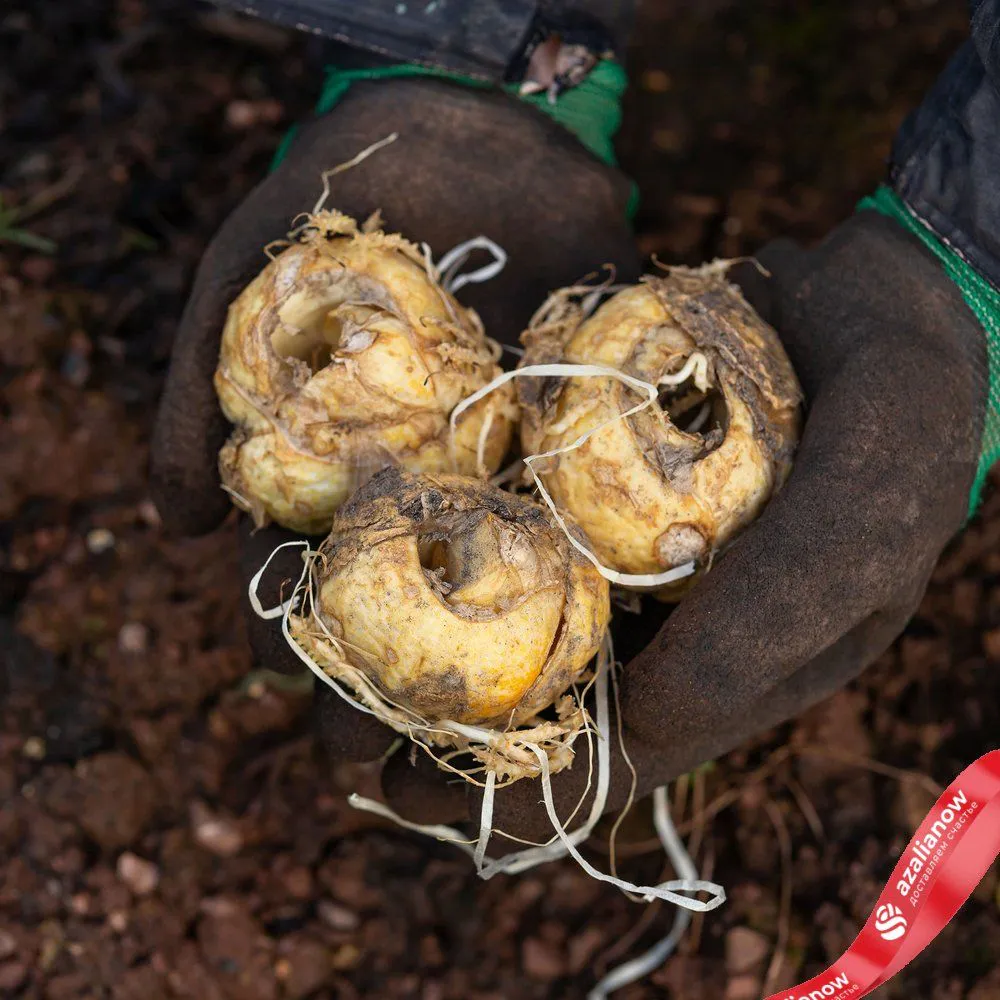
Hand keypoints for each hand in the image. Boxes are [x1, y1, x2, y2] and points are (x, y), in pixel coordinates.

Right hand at [150, 78, 639, 761]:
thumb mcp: (244, 276)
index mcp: (346, 472)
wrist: (477, 130)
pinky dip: (610, 569)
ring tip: (533, 745)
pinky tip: (624, 642)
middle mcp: (432, 483)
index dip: (328, 672)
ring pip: (516, 581)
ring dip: (519, 662)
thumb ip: (198, 390)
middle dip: (421, 692)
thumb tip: (171, 523)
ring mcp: (513, 465)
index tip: (343, 739)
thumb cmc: (344, 196)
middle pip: (422, 608)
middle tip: (441, 767)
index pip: (326, 593)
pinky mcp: (588, 433)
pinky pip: (603, 509)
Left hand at [377, 210, 986, 843]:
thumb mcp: (865, 514)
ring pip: (512, 627)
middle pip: (545, 706)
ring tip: (327, 658)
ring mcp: (637, 558)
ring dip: (421, 648)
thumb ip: (770, 621)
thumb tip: (642, 723)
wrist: (883, 302)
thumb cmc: (897, 412)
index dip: (522, 792)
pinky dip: (448, 554)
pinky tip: (376, 550)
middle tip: (343, 738)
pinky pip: (516, 537)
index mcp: (745, 666)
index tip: (415, 792)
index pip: (622, 758)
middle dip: (444, 733)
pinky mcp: (603, 491)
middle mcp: (680, 626)